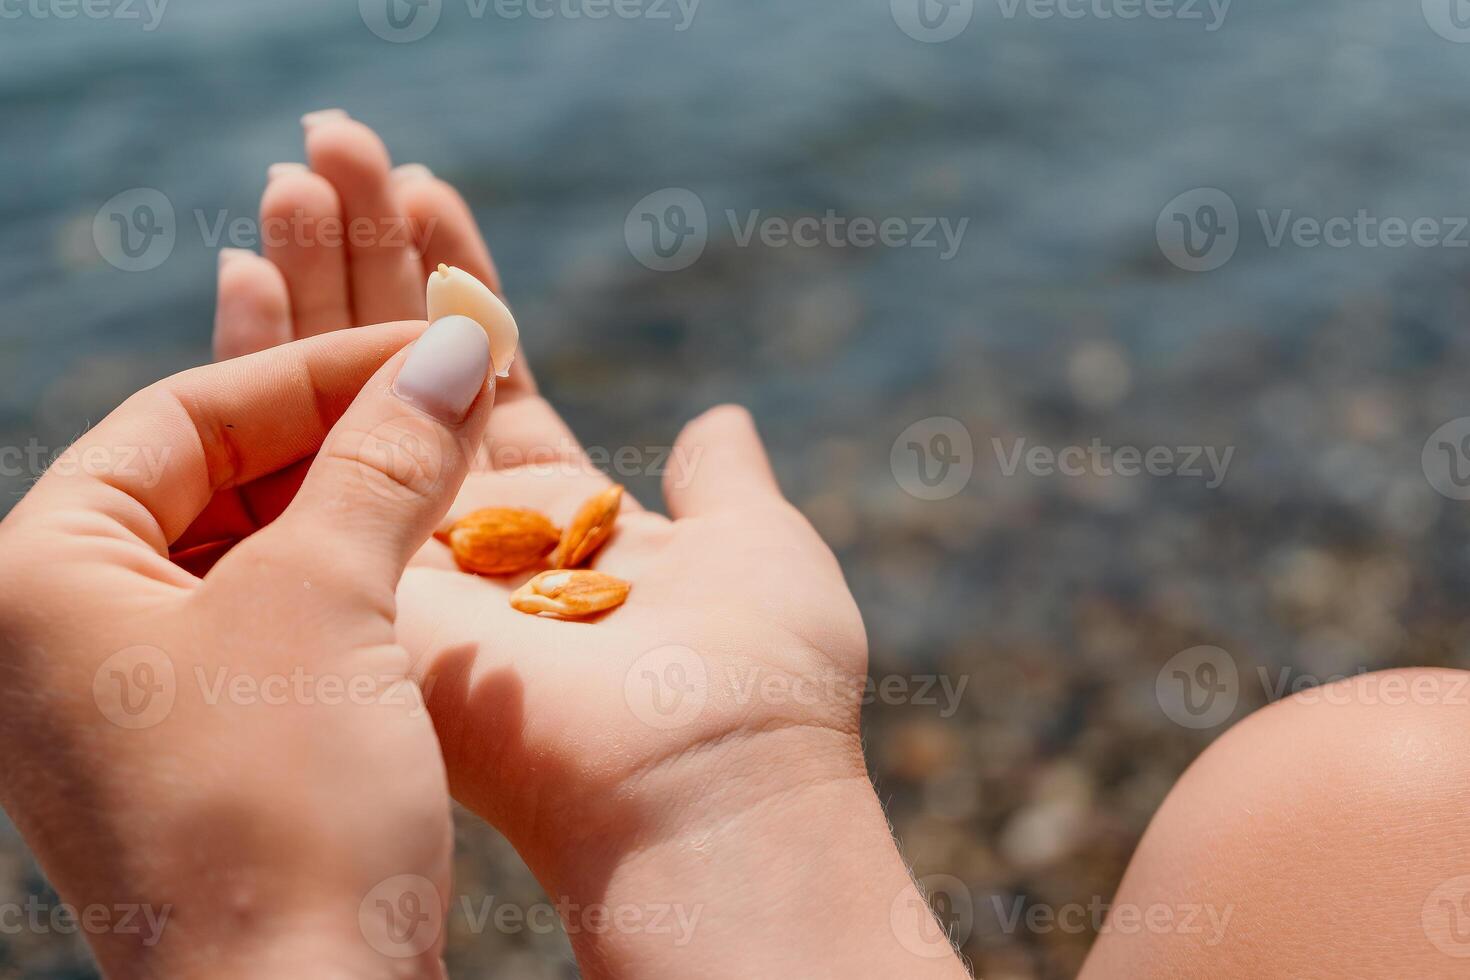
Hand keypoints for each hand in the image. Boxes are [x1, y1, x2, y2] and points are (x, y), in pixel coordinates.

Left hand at [0, 318, 494, 978]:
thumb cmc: (281, 811)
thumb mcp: (327, 605)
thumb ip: (384, 459)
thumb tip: (453, 342)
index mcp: (37, 576)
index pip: (184, 417)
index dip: (318, 366)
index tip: (434, 340)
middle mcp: (66, 626)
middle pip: (217, 472)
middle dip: (344, 427)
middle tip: (457, 388)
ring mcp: (137, 689)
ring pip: (259, 540)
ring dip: (362, 492)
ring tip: (460, 449)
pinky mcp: (209, 738)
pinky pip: (282, 611)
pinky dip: (357, 566)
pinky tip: (435, 538)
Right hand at [213, 116, 967, 977]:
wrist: (715, 785)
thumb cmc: (764, 672)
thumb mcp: (761, 545)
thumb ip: (724, 482)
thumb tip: (719, 422)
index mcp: (571, 521)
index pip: (491, 376)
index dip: (455, 283)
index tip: (424, 191)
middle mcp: (480, 538)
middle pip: (405, 370)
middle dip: (370, 260)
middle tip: (338, 153)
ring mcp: (413, 561)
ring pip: (341, 396)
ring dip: (313, 282)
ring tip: (299, 173)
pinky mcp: (362, 590)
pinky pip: (301, 455)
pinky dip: (268, 360)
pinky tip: (246, 264)